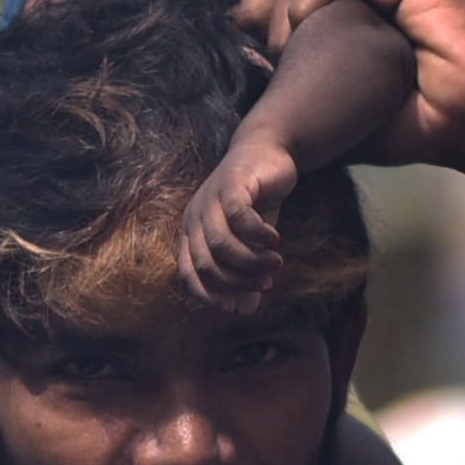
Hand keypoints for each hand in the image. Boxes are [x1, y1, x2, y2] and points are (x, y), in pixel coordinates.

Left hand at [177, 137, 301, 307]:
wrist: (267, 152)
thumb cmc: (255, 202)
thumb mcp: (251, 243)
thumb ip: (246, 274)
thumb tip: (246, 312)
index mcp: (191, 234)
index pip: (188, 274)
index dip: (209, 295)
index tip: (235, 307)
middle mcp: (195, 218)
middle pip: (206, 263)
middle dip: (237, 281)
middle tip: (266, 283)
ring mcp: (210, 200)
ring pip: (221, 244)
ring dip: (250, 261)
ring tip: (275, 263)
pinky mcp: (231, 185)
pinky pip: (239, 218)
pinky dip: (257, 234)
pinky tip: (276, 240)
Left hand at [234, 0, 464, 170]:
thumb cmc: (412, 124)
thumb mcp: (337, 112)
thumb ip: (296, 92)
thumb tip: (241, 98)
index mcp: (339, 17)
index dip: (249, 18)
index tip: (240, 54)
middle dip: (254, 6)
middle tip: (253, 48)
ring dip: (280, 6)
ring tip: (282, 48)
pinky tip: (303, 23)